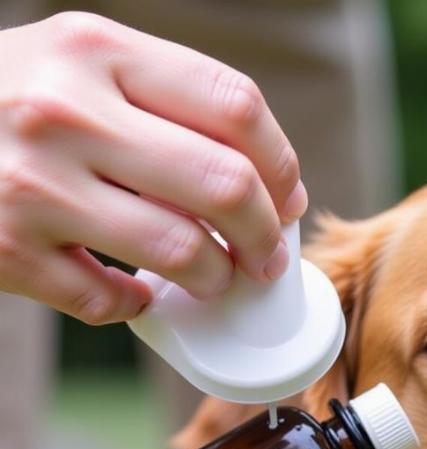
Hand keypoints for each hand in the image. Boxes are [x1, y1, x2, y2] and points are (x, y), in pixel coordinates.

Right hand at [0, 12, 306, 323]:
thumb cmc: (11, 100)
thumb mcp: (82, 66)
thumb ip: (166, 104)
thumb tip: (269, 181)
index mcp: (97, 53)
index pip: (236, 107)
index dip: (281, 165)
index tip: (288, 200)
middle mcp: (66, 113)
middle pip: (226, 187)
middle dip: (265, 238)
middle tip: (265, 259)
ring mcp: (35, 187)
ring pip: (183, 254)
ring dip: (214, 280)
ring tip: (210, 278)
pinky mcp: (10, 252)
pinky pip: (111, 301)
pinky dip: (137, 306)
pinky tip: (132, 291)